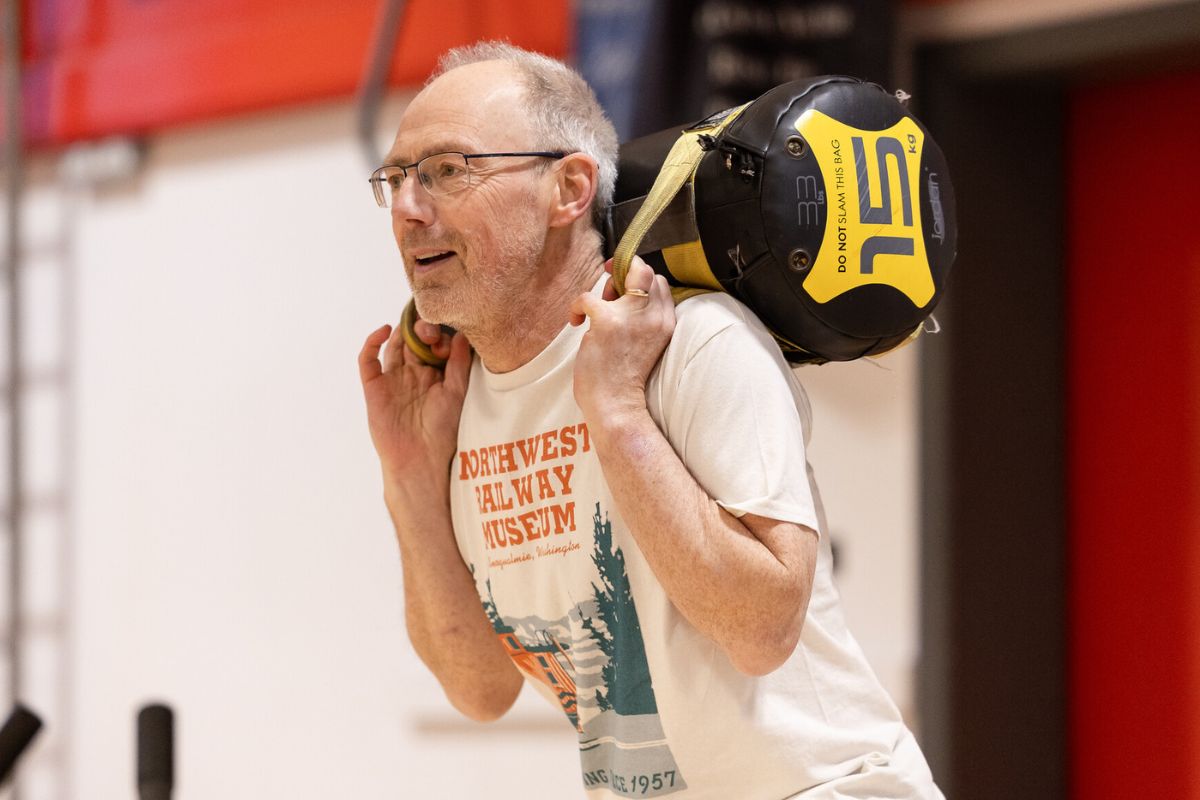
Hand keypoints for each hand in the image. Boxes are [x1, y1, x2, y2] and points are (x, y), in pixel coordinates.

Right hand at [358, 316, 471, 487]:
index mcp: (435, 375)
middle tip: (431, 328)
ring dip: (402, 331)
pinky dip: (372, 341)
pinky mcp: (374, 386)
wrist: (421, 458)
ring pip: (393, 345)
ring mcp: (392, 379)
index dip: (440, 335)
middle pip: (414, 340)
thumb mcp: (457, 392)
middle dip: (422, 329)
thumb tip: (462, 333)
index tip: (448, 337)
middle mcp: (413, 374)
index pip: (434, 344)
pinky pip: (368, 359)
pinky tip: (386, 331)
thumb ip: (459, 363)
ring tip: (413, 324)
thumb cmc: (443, 431)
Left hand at [568, 256, 675, 422]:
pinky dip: (576, 306)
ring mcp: (632, 316)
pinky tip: (575, 321)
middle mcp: (654, 316)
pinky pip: (587, 296)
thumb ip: (640, 319)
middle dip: (626, 272)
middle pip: (648, 271)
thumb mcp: (647, 345)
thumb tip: (616, 294)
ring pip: (626, 272)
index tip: (623, 291)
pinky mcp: (607, 322)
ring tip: (595, 313)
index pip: (661, 284)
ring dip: (605, 288)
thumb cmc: (624, 381)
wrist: (617, 406)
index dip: (640, 281)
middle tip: (609, 290)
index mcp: (666, 323)